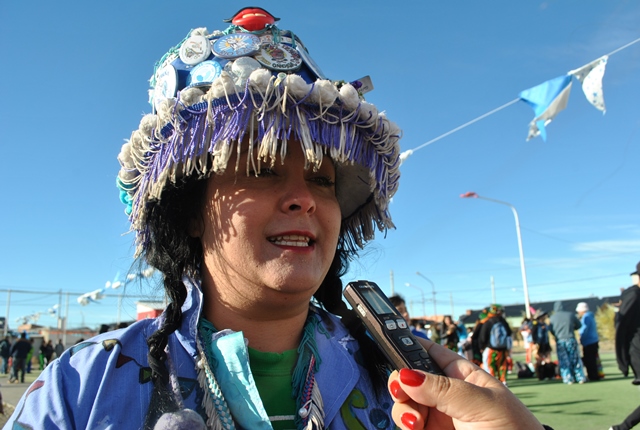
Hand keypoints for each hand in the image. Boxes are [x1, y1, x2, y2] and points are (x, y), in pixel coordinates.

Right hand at [387, 338, 543, 429]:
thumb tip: (408, 375)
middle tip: (401, 389)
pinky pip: (407, 426)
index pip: (430, 352)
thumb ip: (444, 388)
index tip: (388, 341)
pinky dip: (404, 425)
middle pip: (409, 379)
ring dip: (402, 408)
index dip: (409, 345)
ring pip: (404, 405)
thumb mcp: (481, 404)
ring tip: (414, 420)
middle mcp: (445, 395)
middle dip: (401, 382)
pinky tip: (414, 428)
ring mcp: (436, 418)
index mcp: (462, 376)